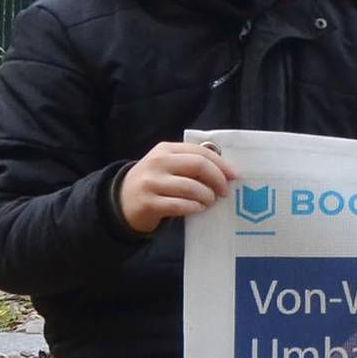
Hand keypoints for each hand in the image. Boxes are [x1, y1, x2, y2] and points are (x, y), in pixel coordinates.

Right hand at [118, 141, 237, 235]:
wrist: (122, 201)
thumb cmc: (155, 181)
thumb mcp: (168, 165)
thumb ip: (191, 162)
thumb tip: (226, 170)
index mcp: (165, 149)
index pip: (200, 152)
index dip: (221, 164)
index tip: (235, 175)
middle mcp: (157, 163)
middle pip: (198, 166)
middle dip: (217, 179)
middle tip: (224, 191)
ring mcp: (151, 183)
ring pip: (191, 187)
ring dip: (207, 196)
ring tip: (210, 201)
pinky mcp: (148, 203)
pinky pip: (180, 205)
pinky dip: (194, 207)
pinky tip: (198, 208)